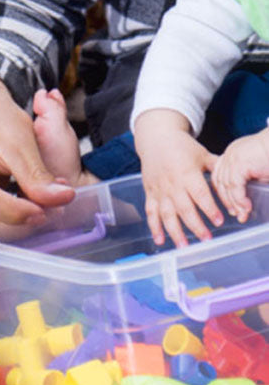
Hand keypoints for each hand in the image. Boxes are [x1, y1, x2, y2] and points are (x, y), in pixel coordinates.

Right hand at [0, 72, 75, 230]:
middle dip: (22, 214)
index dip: (18, 210)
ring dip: (22, 214)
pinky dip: (18, 209)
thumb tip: (63, 199)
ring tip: (47, 200)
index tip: (47, 210)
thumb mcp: (20, 142)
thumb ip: (37, 174)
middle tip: (53, 207)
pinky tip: (35, 200)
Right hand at [134, 109, 220, 246]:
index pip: (200, 194)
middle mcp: (172, 183)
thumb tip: (235, 181)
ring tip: (184, 246)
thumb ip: (218, 169)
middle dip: (195, 225)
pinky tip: (159, 241)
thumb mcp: (203, 154)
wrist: (155, 139)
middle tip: (206, 238)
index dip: (209, 208)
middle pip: (184, 208)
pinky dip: (154, 227)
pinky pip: (151, 212)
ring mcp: (159, 190)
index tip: (219, 221)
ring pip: (166, 213)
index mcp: (187, 173)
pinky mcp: (150, 193)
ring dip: (174, 231)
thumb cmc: (182, 146)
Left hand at [211, 130, 265, 222]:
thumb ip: (250, 180)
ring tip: (242, 214)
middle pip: (220, 181)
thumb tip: (245, 200)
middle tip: (236, 214)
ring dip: (234, 203)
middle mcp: (229, 155)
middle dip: (227, 200)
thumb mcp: (260, 171)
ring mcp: (232, 158)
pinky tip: (247, 207)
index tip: (229, 205)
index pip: (220, 175)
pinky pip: (235, 186)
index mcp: (232, 154)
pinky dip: (240, 199)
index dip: (223, 192)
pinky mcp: (239, 163)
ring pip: (227, 186)